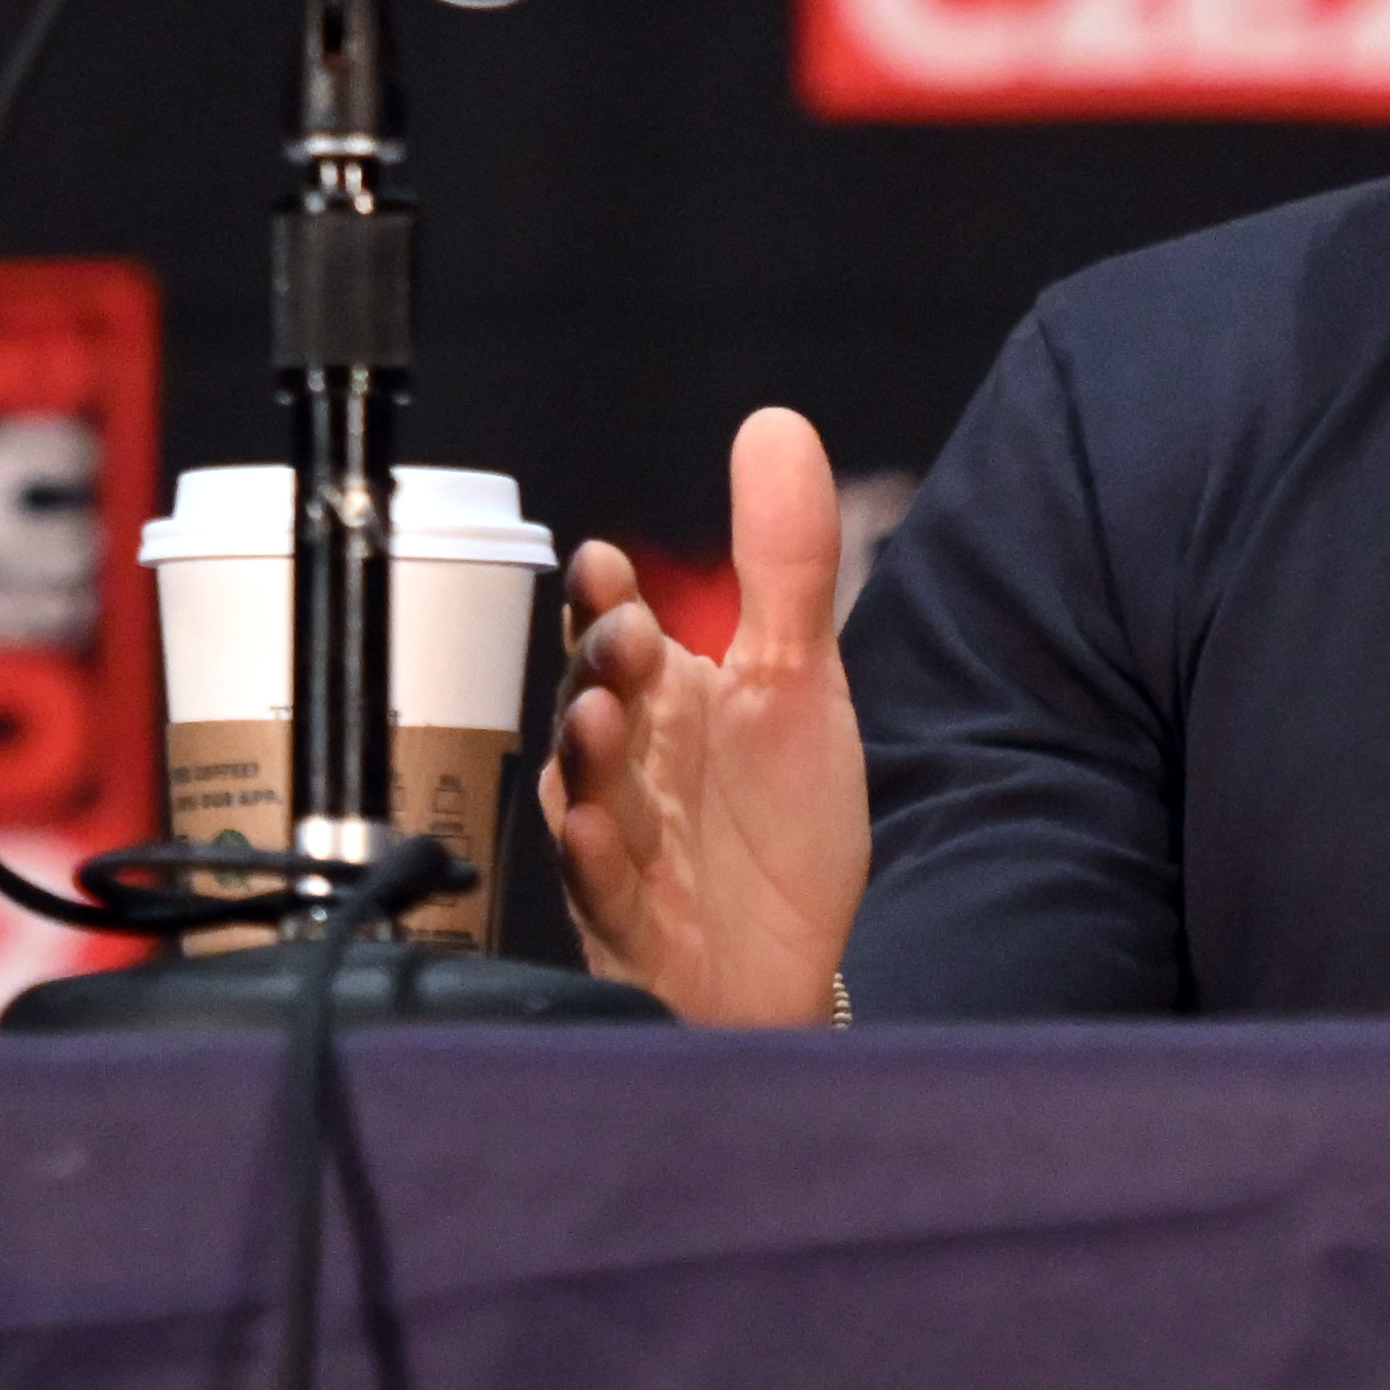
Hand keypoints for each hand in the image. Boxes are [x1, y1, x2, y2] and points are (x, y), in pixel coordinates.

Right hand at [538, 406, 872, 1025]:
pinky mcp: (631, 933)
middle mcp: (628, 766)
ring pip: (591, 794)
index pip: (617, 631)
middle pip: (597, 703)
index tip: (607, 561)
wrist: (786, 965)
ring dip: (593, 756)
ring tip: (602, 716)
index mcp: (664, 700)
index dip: (606, 596)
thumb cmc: (778, 818)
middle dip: (603, 668)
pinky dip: (601, 868)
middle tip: (625, 635)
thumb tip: (774, 423)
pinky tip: (604, 837)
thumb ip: (787, 561)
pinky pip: (606, 898)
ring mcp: (620, 849)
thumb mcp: (799, 679)